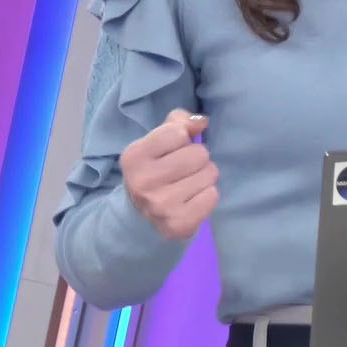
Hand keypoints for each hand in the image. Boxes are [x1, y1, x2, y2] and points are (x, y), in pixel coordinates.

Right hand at [121, 109, 219, 239]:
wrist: (141, 217)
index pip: (178, 133)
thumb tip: (202, 122)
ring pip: (209, 174)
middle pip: (199, 154)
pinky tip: (192, 199)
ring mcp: (160, 205)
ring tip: (189, 183)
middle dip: (198, 158)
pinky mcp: (178, 224)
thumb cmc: (155, 169)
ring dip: (204, 176)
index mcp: (134, 156)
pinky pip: (212, 196)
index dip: (183, 138)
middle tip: (185, 169)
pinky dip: (207, 195)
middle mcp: (143, 181)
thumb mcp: (157, 141)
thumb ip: (179, 122)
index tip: (173, 150)